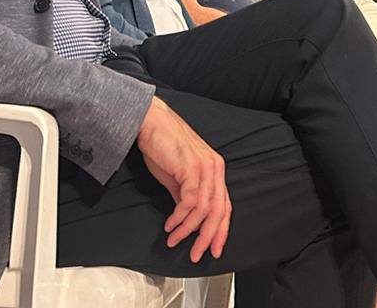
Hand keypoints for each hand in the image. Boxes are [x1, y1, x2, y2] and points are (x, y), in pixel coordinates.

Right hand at [135, 97, 229, 262]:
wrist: (151, 123)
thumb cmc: (163, 146)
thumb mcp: (177, 176)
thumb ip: (185, 195)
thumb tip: (186, 218)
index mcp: (215, 170)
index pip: (225, 206)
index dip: (221, 230)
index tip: (214, 249)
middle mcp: (215, 168)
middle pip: (218, 211)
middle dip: (207, 237)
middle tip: (196, 253)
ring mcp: (205, 167)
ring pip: (204, 209)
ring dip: (187, 229)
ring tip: (173, 238)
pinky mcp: (191, 168)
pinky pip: (189, 201)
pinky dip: (180, 217)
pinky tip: (170, 224)